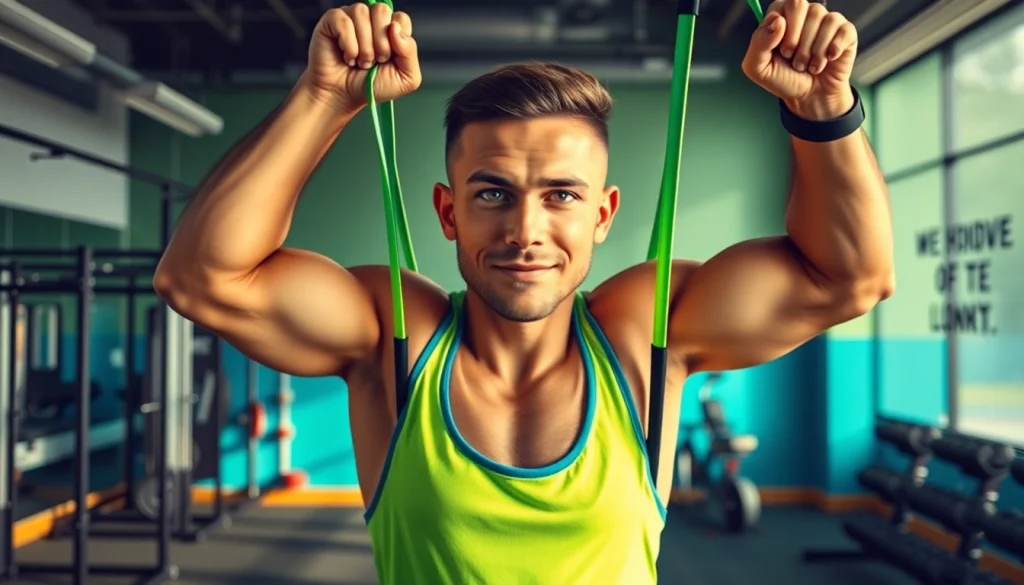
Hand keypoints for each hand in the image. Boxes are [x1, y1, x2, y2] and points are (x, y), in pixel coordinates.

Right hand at [302, 3, 420, 112]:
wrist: (343, 97)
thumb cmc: (371, 87)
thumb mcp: (405, 79)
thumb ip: (410, 52)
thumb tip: (395, 27)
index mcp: (390, 29)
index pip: (400, 18)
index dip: (397, 39)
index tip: (389, 58)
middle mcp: (371, 19)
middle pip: (381, 10)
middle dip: (381, 42)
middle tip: (375, 61)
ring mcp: (350, 17)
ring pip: (361, 12)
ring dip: (364, 46)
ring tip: (360, 62)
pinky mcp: (331, 21)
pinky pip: (343, 21)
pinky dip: (348, 44)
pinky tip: (348, 57)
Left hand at [741, 0, 857, 119]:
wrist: (809, 97)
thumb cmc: (784, 79)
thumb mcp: (758, 68)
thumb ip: (759, 42)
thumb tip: (778, 20)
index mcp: (781, 16)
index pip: (781, 5)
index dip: (781, 30)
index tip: (781, 52)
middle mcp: (804, 13)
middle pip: (801, 5)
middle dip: (796, 40)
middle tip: (794, 59)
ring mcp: (826, 20)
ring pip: (823, 20)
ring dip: (813, 52)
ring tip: (809, 65)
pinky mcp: (845, 31)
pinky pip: (842, 31)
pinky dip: (832, 51)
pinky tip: (828, 60)